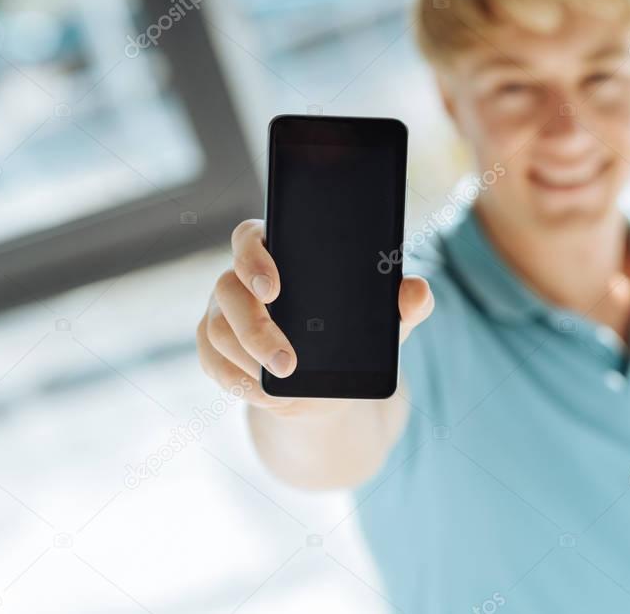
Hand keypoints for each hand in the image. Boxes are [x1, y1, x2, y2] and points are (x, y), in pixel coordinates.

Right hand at [196, 219, 433, 417]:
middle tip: (288, 363)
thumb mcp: (385, 323)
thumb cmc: (353, 338)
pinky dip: (237, 382)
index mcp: (279, 252)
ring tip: (284, 383)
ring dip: (248, 362)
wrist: (328, 386)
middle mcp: (241, 278)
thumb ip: (405, 303)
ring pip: (217, 330)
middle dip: (255, 329)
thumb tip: (417, 291)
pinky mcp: (213, 349)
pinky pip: (212, 363)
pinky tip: (263, 393)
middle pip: (229, 289)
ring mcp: (222, 313)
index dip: (253, 257)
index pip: (250, 237)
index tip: (273, 287)